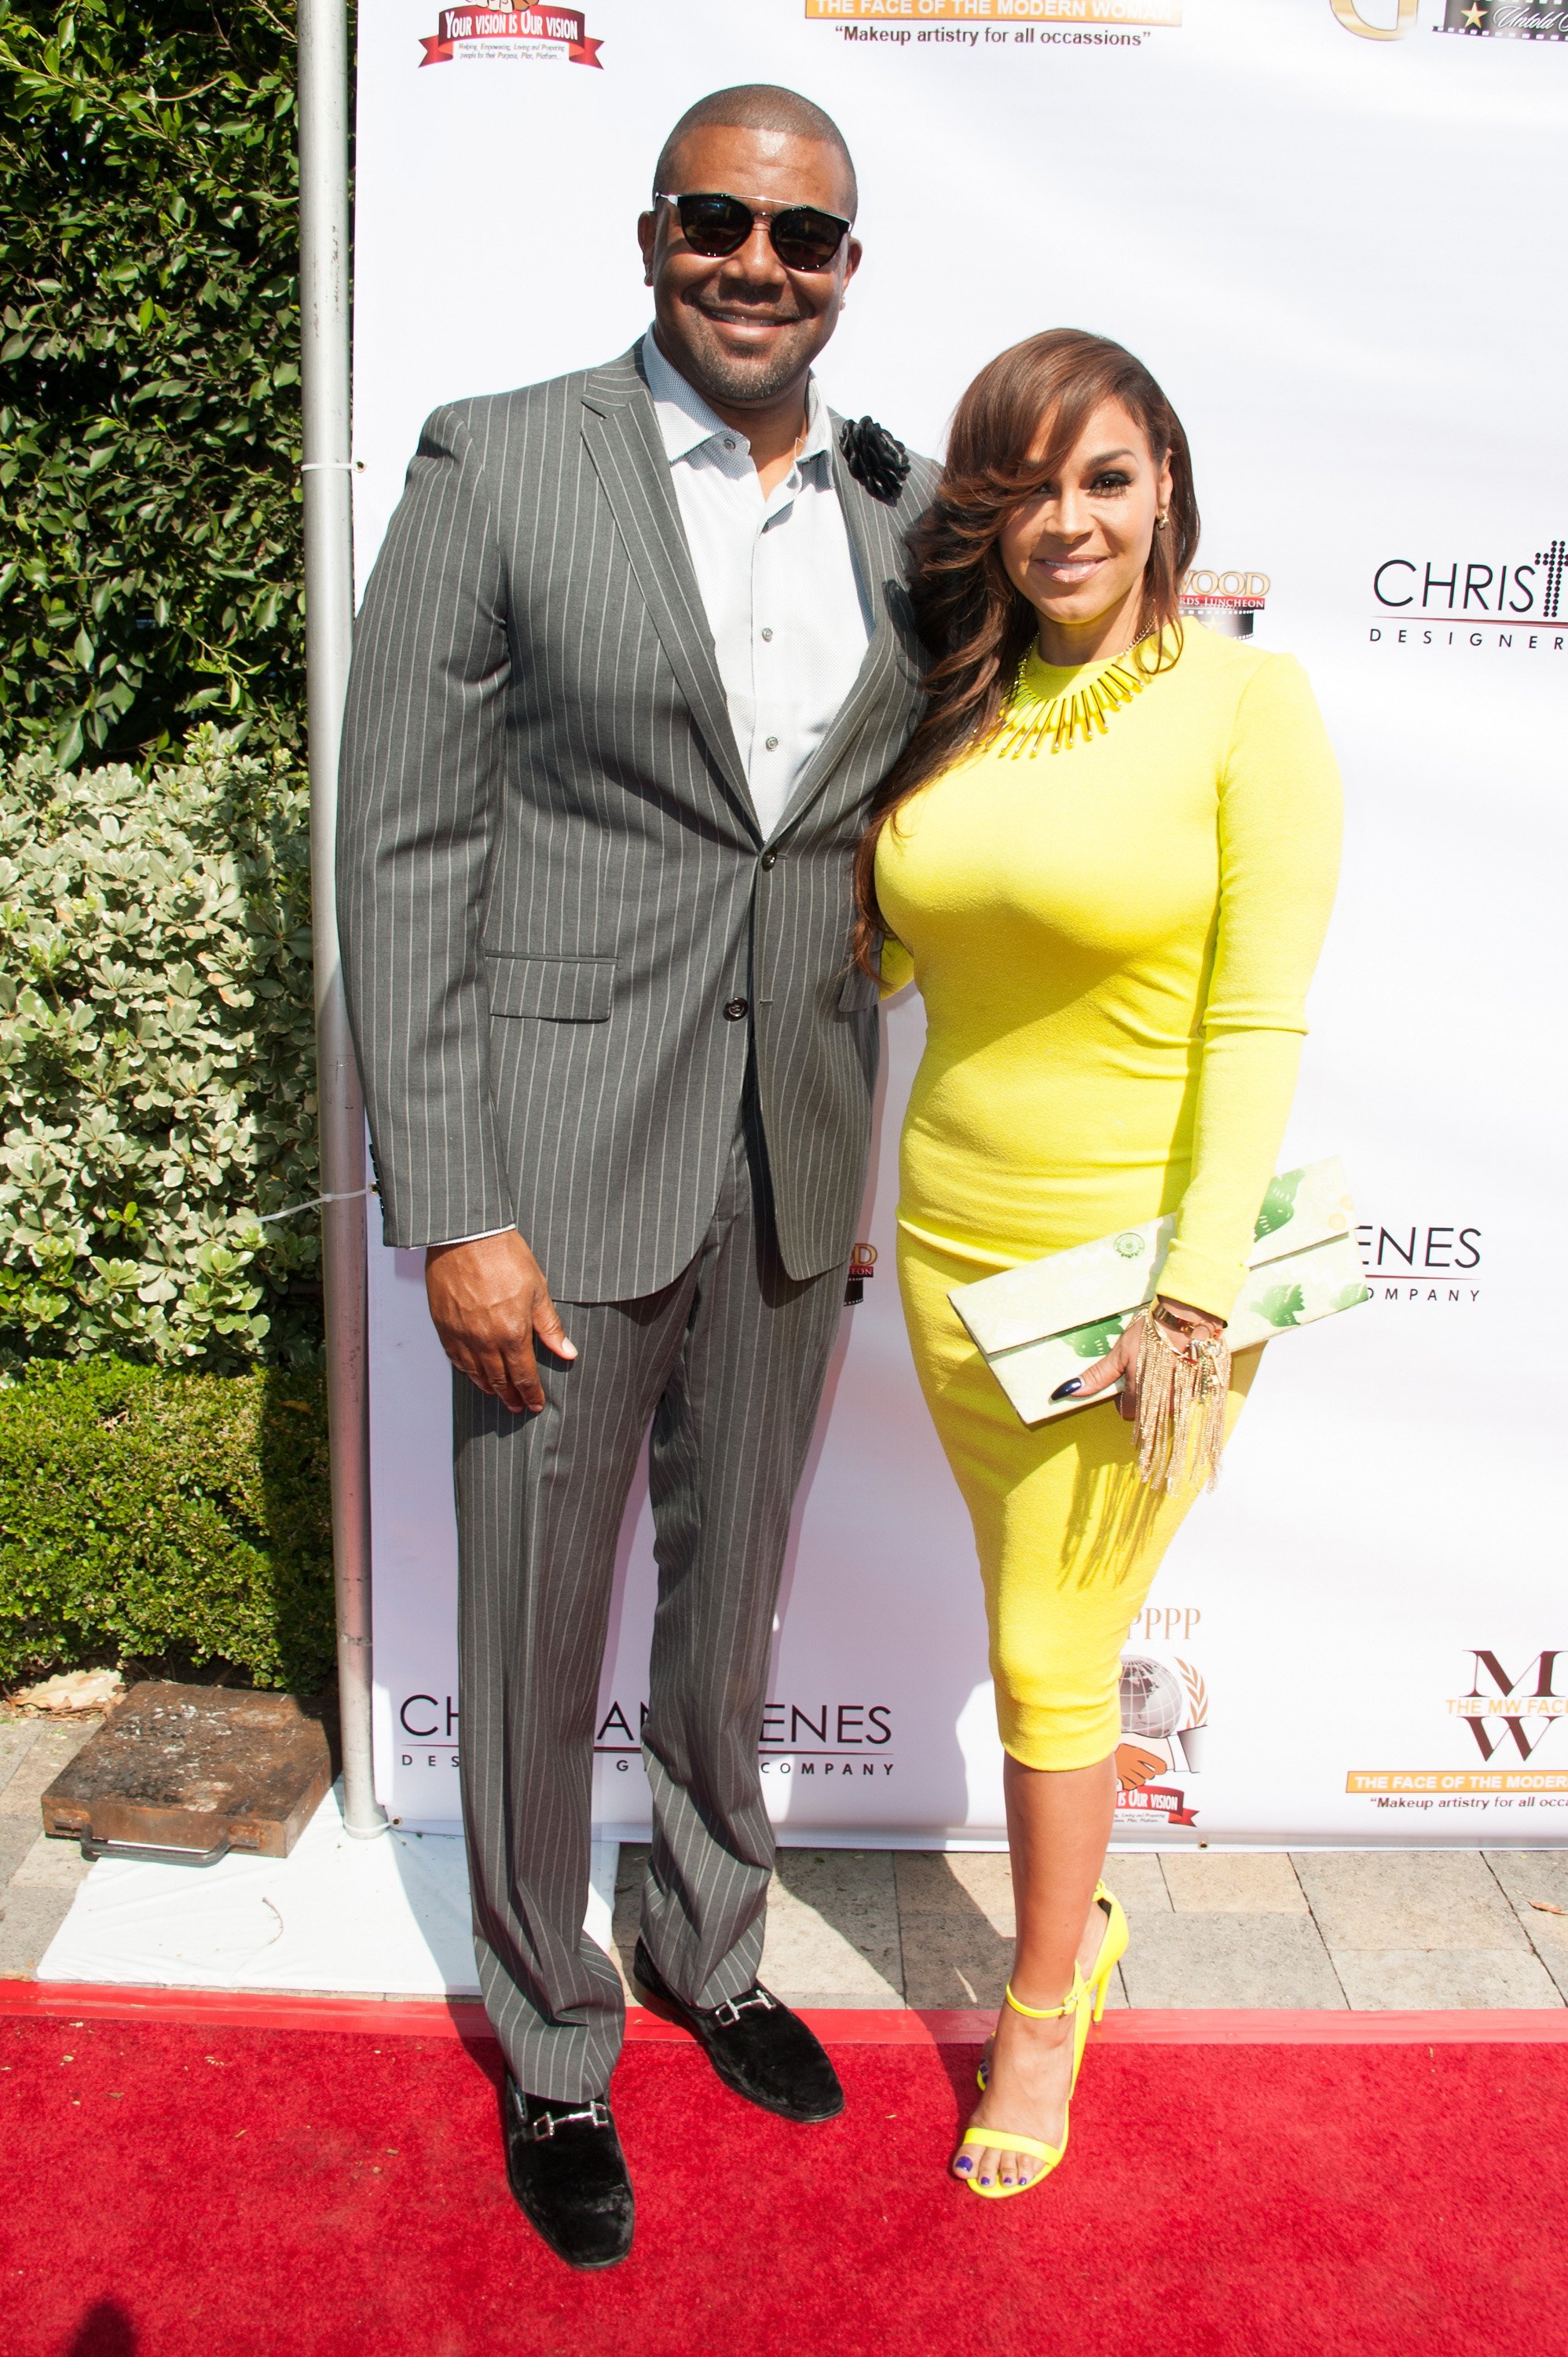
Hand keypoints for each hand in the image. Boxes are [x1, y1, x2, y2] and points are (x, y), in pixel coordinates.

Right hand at [424, 1230, 576, 1414]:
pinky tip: (473, 1374)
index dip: (531, 1393)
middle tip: (517, 1406)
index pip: (524, 1375)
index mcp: (512, 1333)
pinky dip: (466, 1371)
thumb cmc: (504, 1256)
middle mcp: (485, 1341)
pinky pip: (455, 1358)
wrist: (466, 1235)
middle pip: (499, 1380)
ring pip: (475, 1374)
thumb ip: (550, 1326)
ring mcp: (461, 1335)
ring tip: (498, 1396)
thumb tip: (568, 1352)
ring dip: (489, 1388)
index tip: (536, 1404)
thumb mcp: (537, 1290)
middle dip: (511, 1396)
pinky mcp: (443, 1326)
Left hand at [1052, 1296, 1224, 1422]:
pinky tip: (1178, 1368)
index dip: (1123, 1397)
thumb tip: (1069, 1391)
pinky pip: (1184, 1398)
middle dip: (1143, 1395)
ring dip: (1161, 1392)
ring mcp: (1182, 1398)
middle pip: (1146, 1411)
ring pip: (1165, 1406)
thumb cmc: (1150, 1333)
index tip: (1127, 1379)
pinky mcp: (1198, 1391)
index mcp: (1139, 1396)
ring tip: (1163, 1366)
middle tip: (1145, 1369)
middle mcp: (1161, 1403)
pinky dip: (1179, 1386)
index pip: (1125, 1411)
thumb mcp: (1120, 1352)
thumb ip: (1098, 1376)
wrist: (1187, 1319)